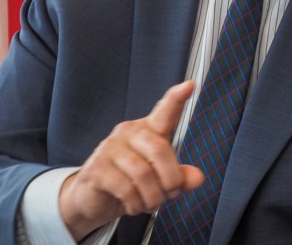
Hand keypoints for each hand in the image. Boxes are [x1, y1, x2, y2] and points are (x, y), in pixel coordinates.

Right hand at [58, 80, 204, 239]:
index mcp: (148, 130)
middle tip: (170, 194)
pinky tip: (134, 205)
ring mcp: (110, 148)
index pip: (165, 111)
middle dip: (171, 180)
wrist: (93, 198)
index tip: (190, 85)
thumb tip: (197, 177)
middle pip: (159, 150)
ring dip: (153, 197)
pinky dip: (135, 204)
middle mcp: (128, 132)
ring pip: (143, 173)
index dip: (177, 98)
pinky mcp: (97, 167)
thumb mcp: (159, 181)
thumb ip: (180, 177)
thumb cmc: (129, 182)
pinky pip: (126, 188)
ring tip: (150, 203)